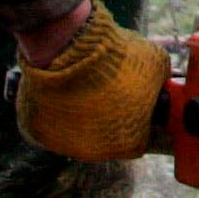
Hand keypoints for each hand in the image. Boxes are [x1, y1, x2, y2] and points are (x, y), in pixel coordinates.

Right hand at [10, 6, 168, 161]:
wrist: (70, 45)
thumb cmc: (116, 57)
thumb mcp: (156, 66)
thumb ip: (159, 84)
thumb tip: (162, 84)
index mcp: (130, 143)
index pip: (140, 138)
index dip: (140, 118)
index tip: (136, 101)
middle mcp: (96, 152)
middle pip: (108, 138)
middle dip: (111, 117)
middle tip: (108, 90)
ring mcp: (63, 144)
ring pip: (77, 132)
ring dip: (82, 115)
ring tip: (83, 86)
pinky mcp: (37, 131)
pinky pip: (50, 123)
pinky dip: (55, 109)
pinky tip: (62, 88)